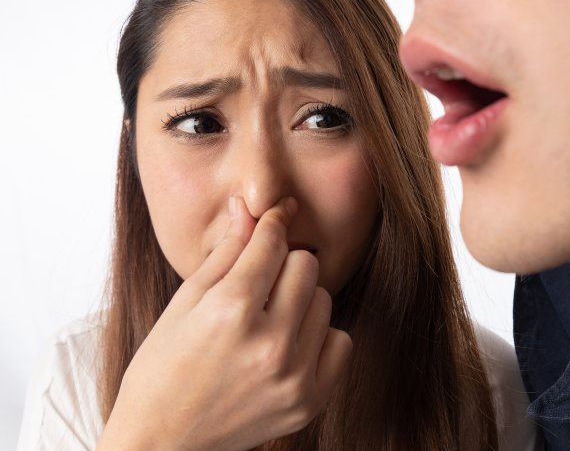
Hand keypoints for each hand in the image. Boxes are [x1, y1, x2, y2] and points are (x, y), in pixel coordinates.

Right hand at [98, 196, 352, 450]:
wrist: (163, 445)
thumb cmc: (162, 369)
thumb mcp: (184, 304)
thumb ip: (225, 253)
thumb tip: (249, 209)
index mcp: (230, 311)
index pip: (272, 242)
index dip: (272, 223)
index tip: (276, 215)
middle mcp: (269, 343)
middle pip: (306, 265)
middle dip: (284, 266)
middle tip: (260, 285)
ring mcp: (294, 375)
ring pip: (325, 300)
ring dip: (300, 302)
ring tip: (268, 322)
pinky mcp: (310, 401)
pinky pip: (340, 341)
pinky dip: (319, 338)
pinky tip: (288, 347)